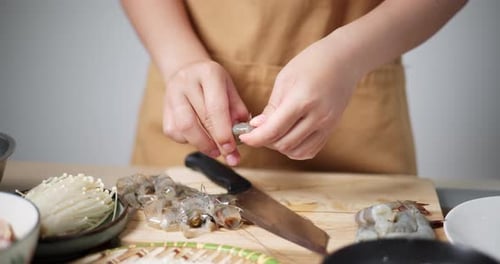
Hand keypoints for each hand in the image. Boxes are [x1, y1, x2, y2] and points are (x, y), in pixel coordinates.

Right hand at [162, 60, 248, 164]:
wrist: (187, 70)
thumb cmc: (213, 82)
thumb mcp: (230, 88)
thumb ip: (237, 111)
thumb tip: (242, 135)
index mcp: (209, 74)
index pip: (215, 108)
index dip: (223, 132)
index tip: (231, 148)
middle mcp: (187, 82)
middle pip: (200, 119)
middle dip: (216, 143)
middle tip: (228, 155)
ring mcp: (172, 95)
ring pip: (183, 128)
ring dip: (201, 144)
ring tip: (215, 150)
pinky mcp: (164, 109)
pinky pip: (174, 132)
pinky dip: (188, 141)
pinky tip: (199, 138)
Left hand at [239, 38, 359, 159]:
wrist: (345, 59)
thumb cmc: (312, 63)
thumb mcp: (285, 79)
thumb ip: (272, 107)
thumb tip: (257, 126)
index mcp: (303, 100)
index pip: (274, 130)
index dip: (255, 138)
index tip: (244, 136)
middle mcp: (318, 116)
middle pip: (284, 144)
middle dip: (265, 141)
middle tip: (257, 130)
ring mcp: (327, 125)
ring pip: (296, 151)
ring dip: (280, 147)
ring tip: (273, 132)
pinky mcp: (331, 129)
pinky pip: (310, 150)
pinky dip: (295, 149)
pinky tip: (288, 137)